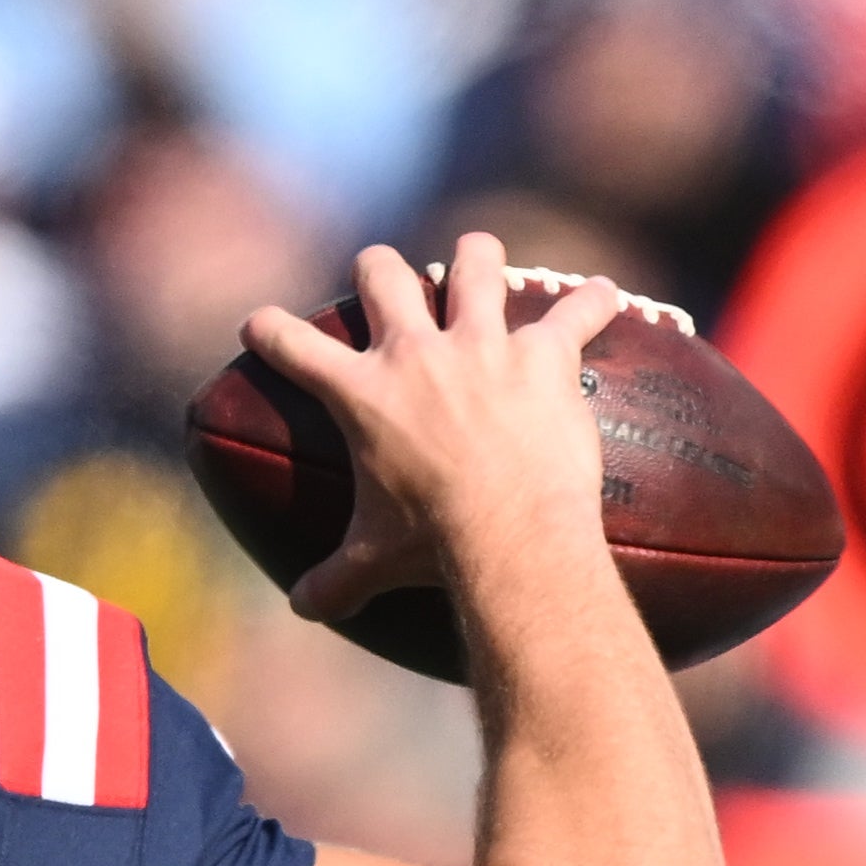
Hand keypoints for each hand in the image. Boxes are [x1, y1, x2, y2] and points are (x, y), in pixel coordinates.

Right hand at [237, 233, 619, 627]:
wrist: (509, 532)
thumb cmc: (431, 545)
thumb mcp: (371, 563)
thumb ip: (334, 581)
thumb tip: (305, 609)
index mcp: (361, 392)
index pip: (292, 345)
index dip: (269, 328)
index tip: (260, 323)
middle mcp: (415, 351)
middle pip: (384, 275)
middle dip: (379, 268)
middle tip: (384, 276)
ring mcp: (483, 344)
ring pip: (475, 264)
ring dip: (476, 257)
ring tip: (478, 257)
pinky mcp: (544, 353)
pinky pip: (576, 309)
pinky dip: (593, 302)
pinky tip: (605, 295)